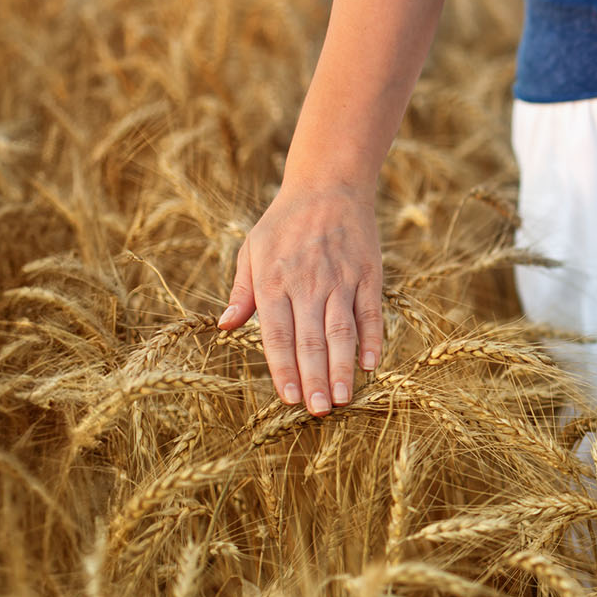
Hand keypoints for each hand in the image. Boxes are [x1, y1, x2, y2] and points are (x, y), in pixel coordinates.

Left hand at [216, 179, 384, 414]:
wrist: (328, 184)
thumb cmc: (283, 223)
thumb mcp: (252, 250)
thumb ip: (241, 293)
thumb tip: (224, 327)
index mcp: (274, 282)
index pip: (277, 335)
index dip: (283, 368)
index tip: (287, 398)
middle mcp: (307, 284)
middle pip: (311, 340)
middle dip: (314, 379)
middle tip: (318, 412)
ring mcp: (340, 280)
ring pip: (342, 332)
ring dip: (341, 368)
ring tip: (342, 399)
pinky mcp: (367, 274)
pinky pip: (371, 313)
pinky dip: (372, 339)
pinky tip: (370, 365)